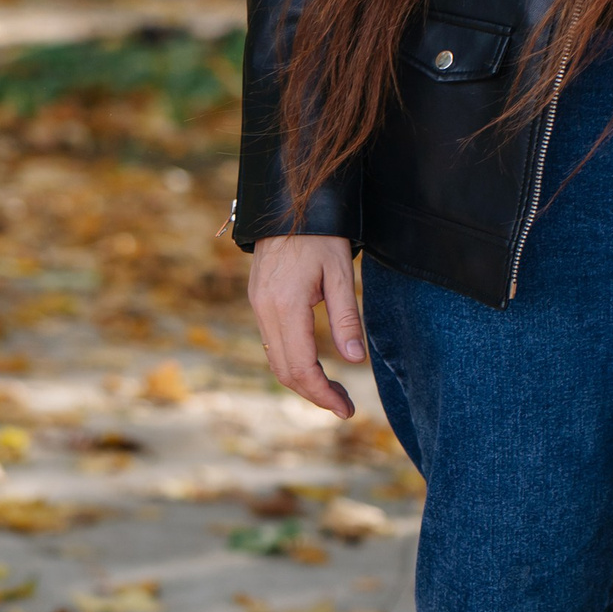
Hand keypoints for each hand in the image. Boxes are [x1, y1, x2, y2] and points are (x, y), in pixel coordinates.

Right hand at [248, 233, 362, 417]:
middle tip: (344, 405)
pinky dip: (291, 362)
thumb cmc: (320, 233)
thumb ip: (346, 318)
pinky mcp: (258, 301)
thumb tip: (355, 360)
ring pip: (275, 360)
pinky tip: (313, 363)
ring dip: (302, 381)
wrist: (286, 201)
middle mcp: (264, 311)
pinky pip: (271, 343)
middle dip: (314, 394)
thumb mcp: (341, 273)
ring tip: (332, 389)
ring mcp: (257, 307)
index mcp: (285, 307)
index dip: (323, 394)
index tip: (347, 409)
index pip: (301, 367)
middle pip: (284, 371)